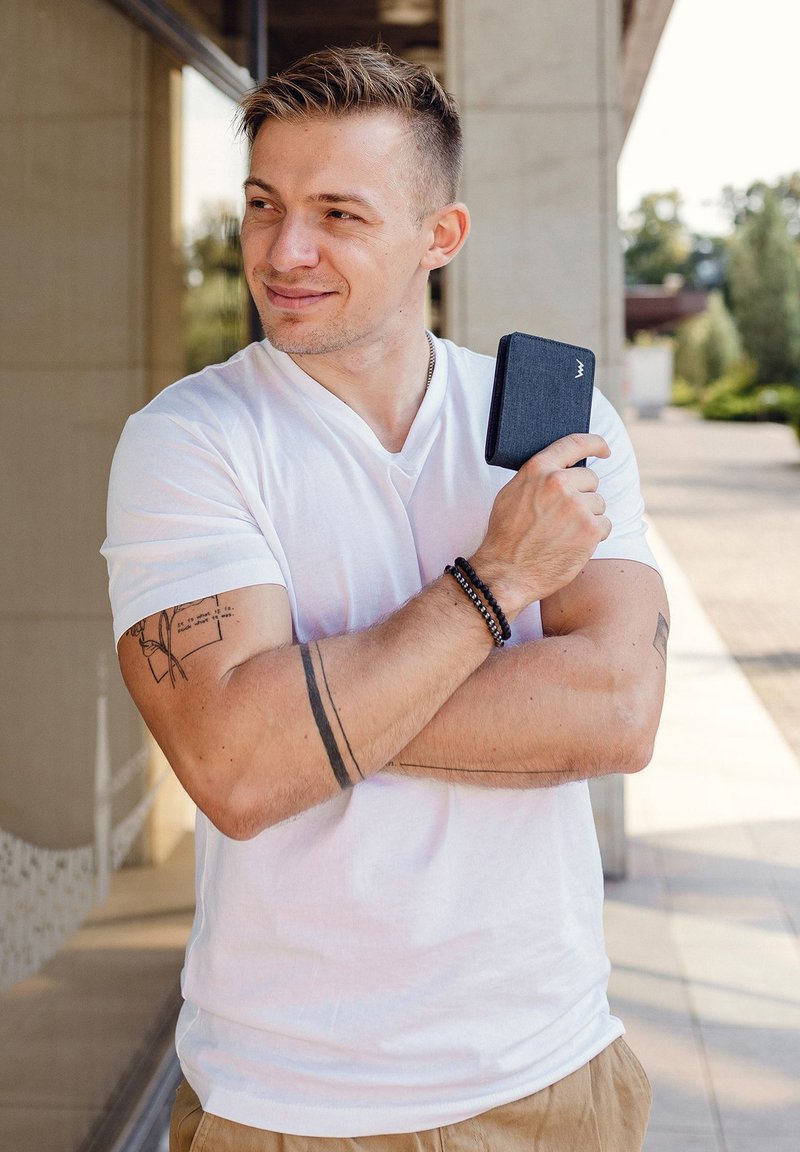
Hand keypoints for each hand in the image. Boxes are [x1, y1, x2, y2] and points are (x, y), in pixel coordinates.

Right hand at [471, 433, 611, 614]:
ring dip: (588, 517)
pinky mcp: (590, 529)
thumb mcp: (511, 494)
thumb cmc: (506, 536)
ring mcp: (577, 506)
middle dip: (582, 495)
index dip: (595, 443)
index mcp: (538, 469)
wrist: (507, 572)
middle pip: (590, 478)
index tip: (604, 449)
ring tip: (564, 533)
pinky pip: (605, 524)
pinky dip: (594, 535)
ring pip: (599, 503)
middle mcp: (559, 483)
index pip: (574, 444)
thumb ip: (537, 478)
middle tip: (564, 516)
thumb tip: (561, 469)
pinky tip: (573, 544)